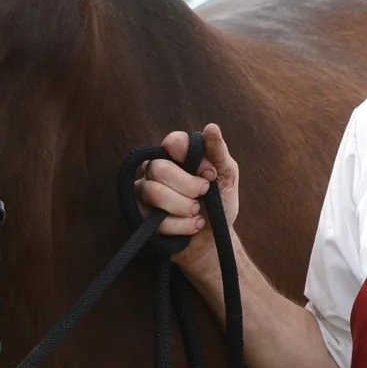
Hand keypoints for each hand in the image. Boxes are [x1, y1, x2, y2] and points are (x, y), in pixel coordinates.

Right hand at [131, 122, 239, 272]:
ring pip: (153, 192)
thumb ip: (218, 152)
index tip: (209, 173)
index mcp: (176, 156)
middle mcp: (155, 170)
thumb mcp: (227, 176)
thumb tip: (211, 127)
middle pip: (159, 168)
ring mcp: (144, 193)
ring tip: (198, 213)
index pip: (173, 142)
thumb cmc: (220, 205)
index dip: (191, 159)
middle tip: (204, 194)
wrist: (213, 240)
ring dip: (183, 207)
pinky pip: (154, 219)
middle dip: (188, 186)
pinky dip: (181, 226)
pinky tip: (192, 227)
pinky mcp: (140, 217)